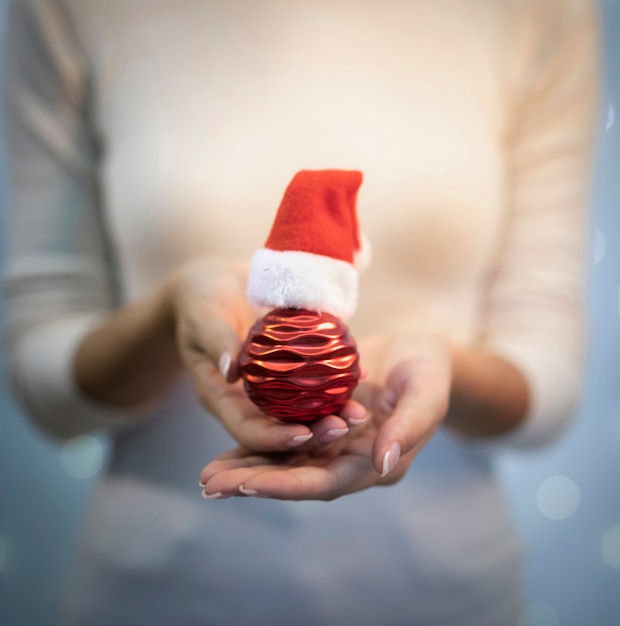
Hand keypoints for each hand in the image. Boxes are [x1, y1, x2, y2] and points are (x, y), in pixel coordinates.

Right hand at [167, 257, 365, 451]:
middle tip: (347, 424)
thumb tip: (232, 373)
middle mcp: (246, 397)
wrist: (215, 281)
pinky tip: (360, 373)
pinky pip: (311, 378)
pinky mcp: (285, 366)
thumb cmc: (201, 297)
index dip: (275, 439)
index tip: (304, 434)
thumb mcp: (203, 316)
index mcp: (220, 396)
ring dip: (331, 412)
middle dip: (314, 433)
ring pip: (301, 408)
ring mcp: (268, 383)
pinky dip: (334, 379)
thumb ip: (216, 341)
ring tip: (359, 410)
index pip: (247, 430)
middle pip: (281, 427)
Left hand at [198, 334, 451, 499]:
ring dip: (247, 468)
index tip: (246, 486)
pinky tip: (227, 445)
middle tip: (209, 485)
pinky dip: (258, 442)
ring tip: (207, 475)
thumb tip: (383, 464)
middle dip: (253, 482)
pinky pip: (285, 435)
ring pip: (285, 461)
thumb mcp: (426, 393)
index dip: (285, 485)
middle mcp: (348, 461)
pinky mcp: (321, 421)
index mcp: (374, 463)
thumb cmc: (429, 372)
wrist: (420, 354)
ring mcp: (333, 444)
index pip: (324, 482)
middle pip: (296, 478)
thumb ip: (408, 427)